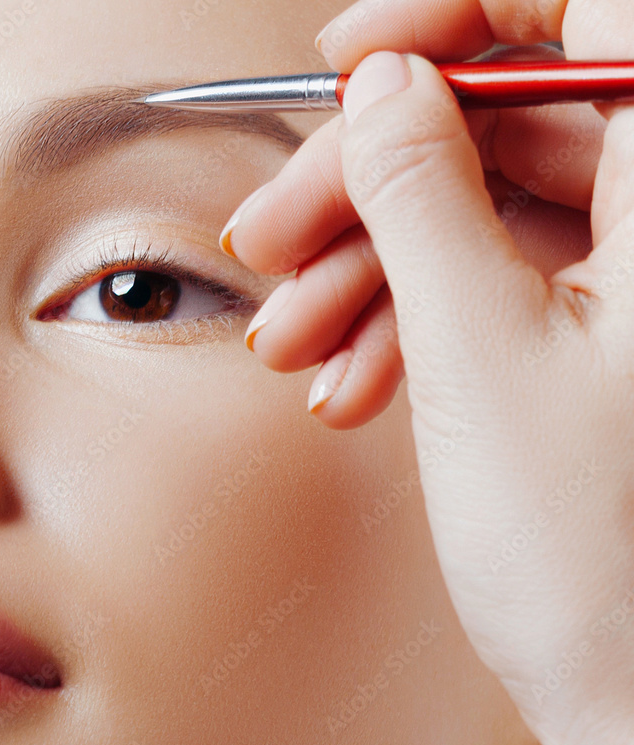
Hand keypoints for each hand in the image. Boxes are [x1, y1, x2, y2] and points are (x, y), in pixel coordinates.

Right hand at [223, 0, 633, 744]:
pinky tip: (351, 378)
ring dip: (373, 273)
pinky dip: (412, 325)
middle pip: (507, 128)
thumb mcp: (479, 354)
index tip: (348, 59)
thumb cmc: (599, 562)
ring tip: (295, 342)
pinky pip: (496, 291)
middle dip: (370, 187)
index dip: (453, 19)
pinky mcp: (606, 341)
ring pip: (488, 219)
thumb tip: (382, 93)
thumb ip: (421, 199)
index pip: (583, 16)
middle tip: (272, 237)